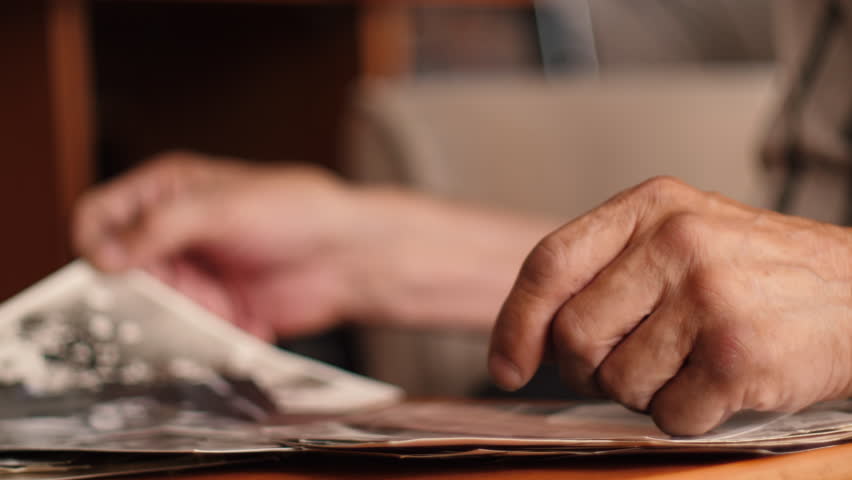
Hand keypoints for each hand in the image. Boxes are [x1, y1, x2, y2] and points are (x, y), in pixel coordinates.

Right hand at [74, 152, 365, 339]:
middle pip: (121, 270)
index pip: (100, 215)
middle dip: (146, 289)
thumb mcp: (222, 208)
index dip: (96, 243)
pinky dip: (210, 331)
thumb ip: (160, 228)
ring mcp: (197, 271)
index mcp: (168, 192)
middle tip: (183, 293)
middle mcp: (176, 232)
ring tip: (221, 305)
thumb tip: (103, 254)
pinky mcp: (218, 307)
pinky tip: (246, 315)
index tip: (112, 269)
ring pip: (153, 306)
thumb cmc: (298, 212)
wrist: (351, 256)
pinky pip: (190, 330)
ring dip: (181, 314)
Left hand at [489, 177, 851, 434]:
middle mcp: (676, 243)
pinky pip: (668, 415)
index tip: (508, 366)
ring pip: (617, 382)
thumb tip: (528, 337)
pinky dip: (684, 415)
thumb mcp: (680, 235)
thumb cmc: (757, 272)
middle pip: (574, 334)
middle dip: (589, 368)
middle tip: (631, 362)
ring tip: (689, 362)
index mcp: (651, 207)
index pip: (549, 264)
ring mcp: (708, 298)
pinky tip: (718, 384)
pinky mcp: (737, 356)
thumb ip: (607, 268)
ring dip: (645, 391)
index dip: (516, 322)